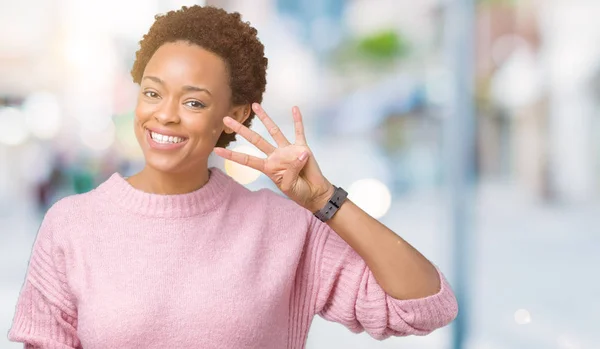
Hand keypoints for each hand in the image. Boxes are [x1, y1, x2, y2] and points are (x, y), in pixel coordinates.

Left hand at [213, 103, 333, 212]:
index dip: (232, 154)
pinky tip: (294, 109)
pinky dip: (297, 120)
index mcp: (268, 167)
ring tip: (255, 105)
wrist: (314, 192)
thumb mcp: (289, 185)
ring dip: (265, 118)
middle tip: (226, 119)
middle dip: (241, 130)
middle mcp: (275, 155)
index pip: (246, 159)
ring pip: (274, 130)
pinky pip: (299, 131)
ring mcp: (288, 150)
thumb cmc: (299, 191)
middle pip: (255, 140)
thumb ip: (291, 170)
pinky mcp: (302, 147)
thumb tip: (299, 153)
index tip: (216, 150)